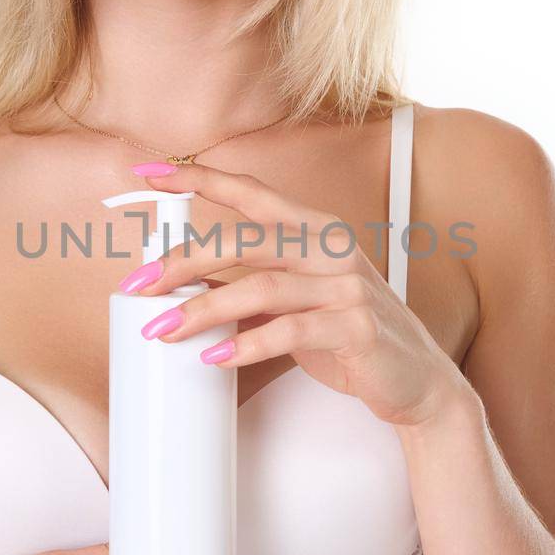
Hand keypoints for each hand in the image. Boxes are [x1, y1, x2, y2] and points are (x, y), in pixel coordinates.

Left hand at [126, 161, 468, 428]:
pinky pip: (290, 332)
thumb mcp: (296, 301)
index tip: (147, 173)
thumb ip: (248, 283)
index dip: (198, 179)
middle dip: (184, 259)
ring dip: (203, 310)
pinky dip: (247, 345)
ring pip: (261, 286)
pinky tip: (215, 358)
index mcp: (316, 229)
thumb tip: (181, 282)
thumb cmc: (349, 336)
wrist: (416, 382)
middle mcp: (333, 247)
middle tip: (139, 286)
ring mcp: (347, 285)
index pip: (250, 193)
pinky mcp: (356, 327)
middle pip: (246, 239)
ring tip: (164, 330)